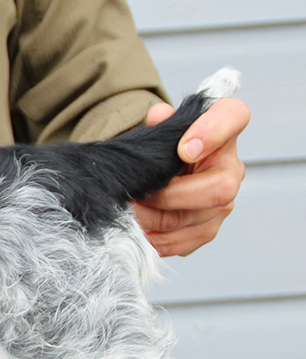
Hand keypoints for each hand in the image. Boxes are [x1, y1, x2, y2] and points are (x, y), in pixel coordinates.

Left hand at [133, 96, 249, 256]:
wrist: (163, 175)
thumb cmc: (165, 148)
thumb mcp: (162, 129)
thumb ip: (162, 122)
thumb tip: (159, 116)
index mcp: (224, 131)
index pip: (233, 117)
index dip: (212, 132)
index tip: (184, 149)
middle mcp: (231, 170)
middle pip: (218, 190)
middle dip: (167, 195)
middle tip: (135, 194)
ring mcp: (222, 205)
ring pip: (189, 219)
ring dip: (149, 218)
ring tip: (125, 210)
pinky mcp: (205, 231)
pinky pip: (179, 242)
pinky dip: (151, 238)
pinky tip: (133, 229)